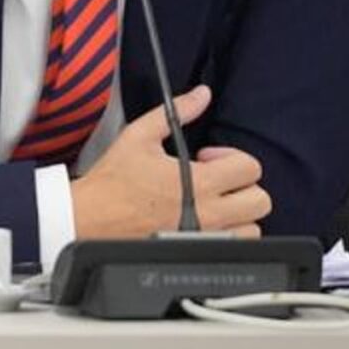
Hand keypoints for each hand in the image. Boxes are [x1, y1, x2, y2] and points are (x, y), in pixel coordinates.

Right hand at [68, 87, 270, 238]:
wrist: (88, 217)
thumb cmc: (111, 181)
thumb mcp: (140, 136)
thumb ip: (176, 112)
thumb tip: (201, 95)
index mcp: (199, 182)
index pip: (249, 167)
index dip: (231, 157)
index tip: (207, 158)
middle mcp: (208, 213)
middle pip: (260, 200)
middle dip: (241, 185)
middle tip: (215, 181)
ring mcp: (205, 237)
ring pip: (252, 228)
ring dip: (238, 213)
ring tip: (213, 203)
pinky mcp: (195, 253)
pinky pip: (233, 247)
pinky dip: (228, 234)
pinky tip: (206, 223)